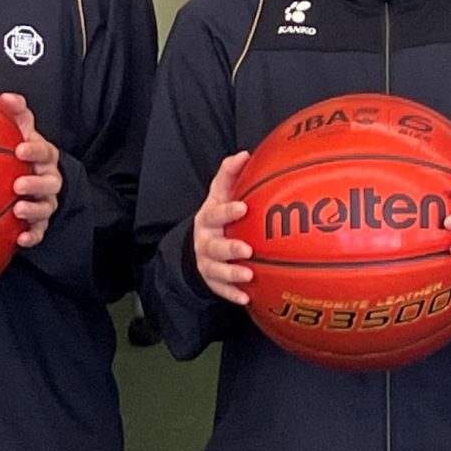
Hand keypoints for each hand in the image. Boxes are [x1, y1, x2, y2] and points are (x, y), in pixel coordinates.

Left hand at [0, 94, 61, 247]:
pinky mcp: (39, 222)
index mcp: (44, 157)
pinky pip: (40, 230)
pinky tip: (20, 239)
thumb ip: (16, 115)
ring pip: (46, 207)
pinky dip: (32, 235)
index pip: (45, 151)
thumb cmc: (24, 154)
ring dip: (34, 210)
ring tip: (18, 210)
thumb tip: (5, 96)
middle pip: (50, 182)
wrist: (34, 179)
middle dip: (36, 183)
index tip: (19, 149)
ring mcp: (45, 201)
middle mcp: (48, 179)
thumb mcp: (22, 132)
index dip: (34, 150)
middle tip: (18, 184)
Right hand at [192, 151, 253, 306]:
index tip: (243, 208)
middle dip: (229, 248)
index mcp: (208, 218)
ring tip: (249, 275)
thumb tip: (245, 153)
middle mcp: (204, 242)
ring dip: (232, 274)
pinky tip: (247, 298)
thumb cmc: (218, 215)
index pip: (215, 213)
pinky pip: (220, 290)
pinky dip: (232, 294)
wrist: (201, 243)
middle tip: (247, 250)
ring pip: (216, 270)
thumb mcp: (220, 194)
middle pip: (213, 247)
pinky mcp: (211, 281)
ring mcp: (206, 263)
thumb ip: (230, 174)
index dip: (227, 211)